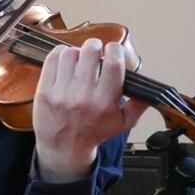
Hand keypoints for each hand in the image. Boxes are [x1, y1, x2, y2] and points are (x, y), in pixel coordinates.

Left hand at [33, 38, 148, 182]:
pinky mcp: (44, 92)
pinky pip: (51, 61)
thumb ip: (139, 104)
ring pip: (69, 54)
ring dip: (76, 52)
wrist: (63, 148)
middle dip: (94, 46)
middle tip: (95, 50)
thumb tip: (150, 87)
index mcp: (105, 102)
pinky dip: (59, 54)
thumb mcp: (123, 123)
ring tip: (79, 58)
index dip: (114, 50)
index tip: (113, 50)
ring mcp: (61, 93)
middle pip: (89, 53)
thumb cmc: (94, 133)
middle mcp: (83, 96)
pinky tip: (65, 59)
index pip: (113, 64)